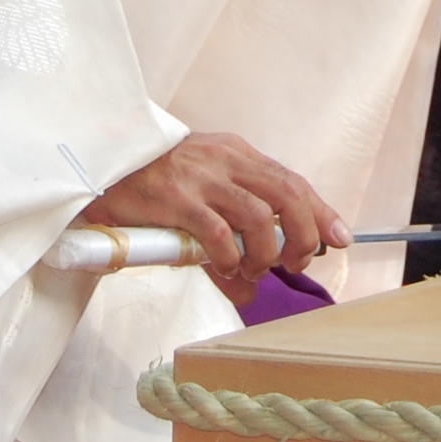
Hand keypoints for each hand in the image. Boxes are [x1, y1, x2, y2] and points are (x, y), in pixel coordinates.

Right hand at [84, 132, 343, 309]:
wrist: (100, 163)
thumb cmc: (150, 184)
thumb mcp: (198, 196)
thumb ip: (228, 234)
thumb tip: (250, 287)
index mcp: (235, 154)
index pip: (290, 180)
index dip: (320, 210)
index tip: (340, 237)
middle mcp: (225, 160)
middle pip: (287, 194)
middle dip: (304, 233)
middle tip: (297, 262)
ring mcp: (201, 177)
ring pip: (260, 215)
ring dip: (266, 251)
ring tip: (255, 270)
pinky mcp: (176, 198)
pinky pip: (218, 232)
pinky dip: (231, 255)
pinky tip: (226, 266)